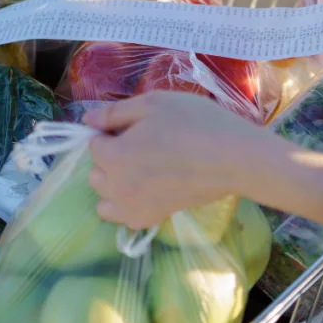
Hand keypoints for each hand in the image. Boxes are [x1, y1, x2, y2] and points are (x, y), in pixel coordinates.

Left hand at [82, 92, 322, 229]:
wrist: (234, 158)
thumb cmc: (195, 123)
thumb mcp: (153, 103)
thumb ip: (114, 112)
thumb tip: (87, 120)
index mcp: (113, 156)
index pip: (93, 143)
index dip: (112, 131)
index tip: (136, 127)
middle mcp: (116, 187)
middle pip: (96, 171)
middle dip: (110, 157)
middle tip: (141, 145)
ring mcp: (133, 208)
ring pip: (104, 197)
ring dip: (113, 184)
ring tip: (141, 169)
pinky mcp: (152, 219)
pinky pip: (122, 217)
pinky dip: (127, 205)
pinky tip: (146, 189)